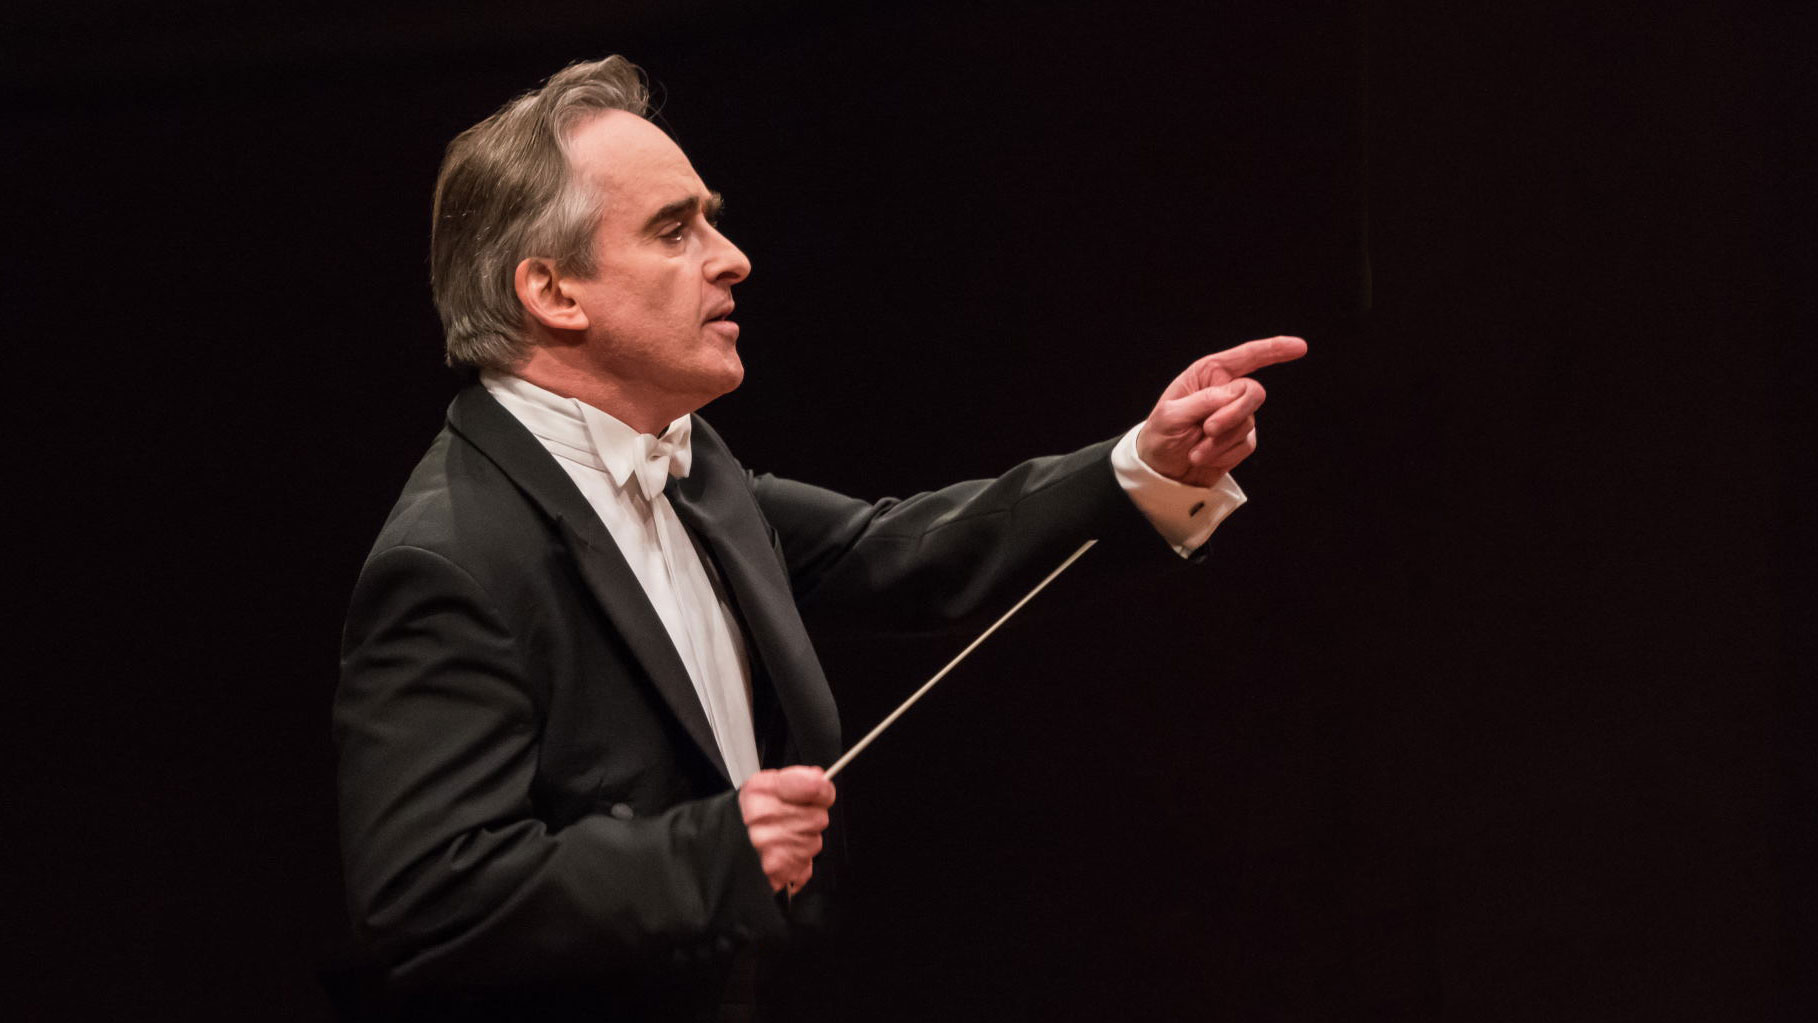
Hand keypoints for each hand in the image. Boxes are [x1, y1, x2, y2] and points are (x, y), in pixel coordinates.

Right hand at [738, 766, 834, 892]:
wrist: (722, 845)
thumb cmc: (747, 815)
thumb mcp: (764, 785)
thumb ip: (796, 778)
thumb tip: (821, 779)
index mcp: (762, 791)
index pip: (815, 787)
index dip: (823, 791)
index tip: (820, 792)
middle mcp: (765, 818)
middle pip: (819, 818)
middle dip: (811, 818)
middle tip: (791, 818)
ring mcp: (770, 847)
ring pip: (814, 843)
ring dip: (804, 841)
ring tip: (783, 837)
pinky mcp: (776, 872)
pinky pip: (806, 865)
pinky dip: (797, 862)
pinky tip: (782, 853)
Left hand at [1137, 335, 1307, 485]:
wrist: (1162, 472)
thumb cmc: (1160, 436)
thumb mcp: (1172, 416)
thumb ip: (1204, 401)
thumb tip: (1238, 392)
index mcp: (1208, 373)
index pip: (1247, 356)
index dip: (1275, 350)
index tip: (1300, 347)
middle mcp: (1226, 390)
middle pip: (1254, 392)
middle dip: (1233, 413)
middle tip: (1207, 429)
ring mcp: (1236, 416)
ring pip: (1248, 422)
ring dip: (1220, 441)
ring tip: (1195, 451)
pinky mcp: (1240, 439)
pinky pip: (1246, 444)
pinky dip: (1224, 454)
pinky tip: (1205, 457)